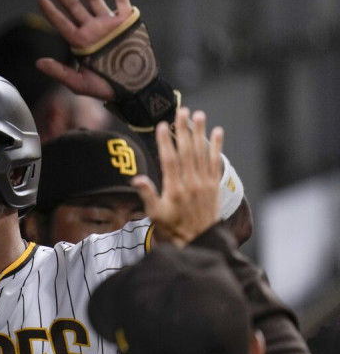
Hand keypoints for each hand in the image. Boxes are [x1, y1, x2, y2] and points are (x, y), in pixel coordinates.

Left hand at [36, 0, 133, 99]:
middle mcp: (93, 30)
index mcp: (81, 43)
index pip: (62, 24)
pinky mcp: (126, 21)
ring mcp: (109, 24)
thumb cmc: (106, 87)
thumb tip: (38, 63)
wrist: (133, 87)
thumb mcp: (79, 83)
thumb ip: (60, 72)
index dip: (52, 12)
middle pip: (74, 7)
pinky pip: (121, 1)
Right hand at [133, 108, 223, 245]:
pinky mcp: (214, 186)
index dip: (165, 141)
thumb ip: (147, 195)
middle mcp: (191, 184)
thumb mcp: (154, 215)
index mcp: (174, 190)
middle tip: (182, 112)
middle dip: (184, 130)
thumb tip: (137, 179)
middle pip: (187, 151)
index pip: (169, 160)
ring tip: (198, 115)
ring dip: (200, 133)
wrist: (198, 242)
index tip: (162, 125)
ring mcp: (204, 184)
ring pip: (202, 153)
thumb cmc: (173, 229)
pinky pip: (215, 162)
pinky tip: (217, 132)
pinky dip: (217, 147)